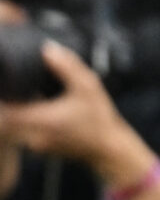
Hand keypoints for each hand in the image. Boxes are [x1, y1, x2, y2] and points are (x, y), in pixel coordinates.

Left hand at [0, 39, 143, 185]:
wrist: (110, 151)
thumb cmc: (101, 121)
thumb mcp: (88, 87)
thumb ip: (67, 66)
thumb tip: (48, 48)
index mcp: (42, 120)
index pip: (6, 110)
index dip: (3, 97)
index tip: (6, 82)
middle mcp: (35, 135)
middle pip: (6, 118)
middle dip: (8, 102)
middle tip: (12, 85)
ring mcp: (37, 145)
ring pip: (14, 126)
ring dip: (17, 111)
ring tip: (27, 96)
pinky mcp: (43, 148)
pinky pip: (25, 132)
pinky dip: (26, 120)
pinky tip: (39, 108)